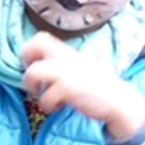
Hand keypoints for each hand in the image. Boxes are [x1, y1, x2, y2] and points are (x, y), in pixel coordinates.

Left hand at [21, 32, 144, 139]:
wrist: (118, 101)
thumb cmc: (95, 86)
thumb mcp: (77, 67)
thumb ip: (59, 64)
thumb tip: (35, 67)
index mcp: (66, 52)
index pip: (39, 38)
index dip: (29, 52)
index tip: (34, 67)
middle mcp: (65, 57)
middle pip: (33, 46)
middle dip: (26, 64)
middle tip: (34, 80)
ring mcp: (67, 72)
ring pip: (32, 72)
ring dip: (33, 88)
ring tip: (44, 97)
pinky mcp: (69, 88)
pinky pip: (44, 97)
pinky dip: (47, 105)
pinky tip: (58, 107)